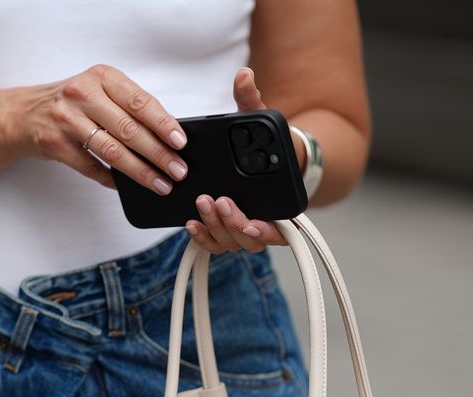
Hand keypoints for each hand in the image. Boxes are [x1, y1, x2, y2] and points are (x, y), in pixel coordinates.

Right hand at [10, 64, 189, 193]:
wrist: (24, 114)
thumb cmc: (72, 102)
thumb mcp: (98, 90)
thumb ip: (126, 106)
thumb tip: (165, 136)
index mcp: (101, 77)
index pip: (139, 101)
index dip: (163, 123)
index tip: (180, 142)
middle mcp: (83, 94)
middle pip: (129, 129)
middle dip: (158, 154)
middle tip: (178, 170)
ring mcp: (67, 119)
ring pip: (112, 152)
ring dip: (140, 172)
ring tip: (161, 183)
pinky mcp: (55, 143)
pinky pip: (90, 167)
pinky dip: (111, 179)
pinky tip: (126, 186)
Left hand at [184, 67, 291, 254]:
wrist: (259, 157)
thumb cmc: (263, 143)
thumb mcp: (258, 119)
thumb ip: (251, 100)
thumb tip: (243, 76)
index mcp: (282, 199)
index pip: (280, 229)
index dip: (264, 231)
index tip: (248, 223)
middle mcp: (265, 219)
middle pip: (249, 239)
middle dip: (231, 224)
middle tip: (215, 202)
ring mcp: (243, 228)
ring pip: (232, 243)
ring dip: (216, 229)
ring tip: (200, 208)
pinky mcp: (224, 231)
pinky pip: (216, 244)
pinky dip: (203, 238)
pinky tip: (190, 223)